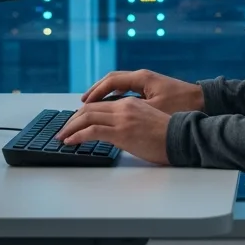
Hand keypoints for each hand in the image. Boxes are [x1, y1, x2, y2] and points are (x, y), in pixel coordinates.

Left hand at [55, 99, 170, 165]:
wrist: (182, 138)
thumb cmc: (168, 135)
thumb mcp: (147, 121)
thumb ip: (130, 121)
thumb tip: (116, 132)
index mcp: (130, 103)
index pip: (99, 105)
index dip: (82, 114)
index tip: (73, 123)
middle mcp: (124, 107)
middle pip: (89, 109)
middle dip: (72, 120)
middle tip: (62, 130)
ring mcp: (122, 119)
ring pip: (87, 117)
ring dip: (70, 127)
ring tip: (62, 137)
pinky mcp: (121, 132)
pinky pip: (92, 131)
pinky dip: (77, 135)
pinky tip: (70, 141)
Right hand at [82, 69, 203, 114]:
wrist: (204, 101)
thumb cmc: (182, 105)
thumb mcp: (155, 109)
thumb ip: (132, 110)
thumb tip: (111, 114)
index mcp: (141, 78)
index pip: (111, 81)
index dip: (95, 92)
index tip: (83, 103)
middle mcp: (142, 77)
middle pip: (112, 81)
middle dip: (95, 92)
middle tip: (81, 104)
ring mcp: (147, 82)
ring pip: (119, 85)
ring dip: (104, 94)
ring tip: (91, 106)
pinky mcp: (152, 89)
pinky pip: (127, 89)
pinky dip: (115, 96)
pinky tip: (111, 106)